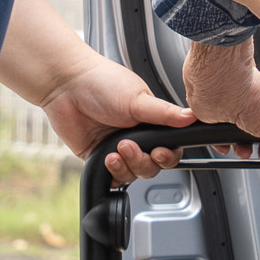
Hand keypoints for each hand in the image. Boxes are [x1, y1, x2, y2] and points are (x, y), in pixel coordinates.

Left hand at [40, 52, 196, 186]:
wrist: (66, 85)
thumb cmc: (101, 82)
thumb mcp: (138, 98)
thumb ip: (165, 113)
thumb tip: (192, 117)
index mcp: (150, 120)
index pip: (170, 147)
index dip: (168, 155)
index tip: (159, 152)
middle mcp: (136, 136)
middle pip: (153, 166)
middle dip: (144, 161)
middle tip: (129, 146)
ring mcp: (117, 148)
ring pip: (134, 173)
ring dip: (127, 166)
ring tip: (115, 150)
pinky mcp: (99, 157)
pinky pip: (113, 177)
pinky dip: (113, 173)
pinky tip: (107, 159)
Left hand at [182, 41, 259, 168]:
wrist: (214, 84)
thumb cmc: (245, 91)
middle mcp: (256, 100)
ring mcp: (236, 106)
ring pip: (242, 133)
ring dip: (241, 147)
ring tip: (242, 151)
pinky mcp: (217, 112)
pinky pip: (221, 133)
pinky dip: (222, 142)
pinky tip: (224, 145)